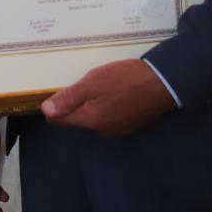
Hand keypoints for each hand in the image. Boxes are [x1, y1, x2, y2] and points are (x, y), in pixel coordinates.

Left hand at [40, 58, 175, 136]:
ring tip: (98, 85)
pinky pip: (107, 119)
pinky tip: (113, 93)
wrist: (165, 83)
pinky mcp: (128, 126)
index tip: (57, 89)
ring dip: (89, 105)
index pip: (57, 120)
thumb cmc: (127, 79)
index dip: (52, 105)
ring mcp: (116, 131)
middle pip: (74, 120)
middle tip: (80, 82)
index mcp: (89, 121)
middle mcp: (101, 131)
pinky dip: (104, 107)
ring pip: (91, 119)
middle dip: (72, 104)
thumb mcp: (94, 82)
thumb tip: (46, 109)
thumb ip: (69, 97)